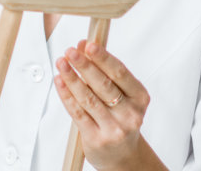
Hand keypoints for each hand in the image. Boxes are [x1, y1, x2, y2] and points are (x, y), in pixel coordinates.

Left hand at [54, 40, 165, 170]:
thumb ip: (103, 70)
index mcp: (140, 98)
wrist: (124, 156)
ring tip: (61, 63)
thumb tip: (83, 45)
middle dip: (85, 66)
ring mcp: (114, 128)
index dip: (103, 58)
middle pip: (104, 85)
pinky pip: (78, 113)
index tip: (89, 45)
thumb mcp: (121, 95)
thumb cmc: (120, 119)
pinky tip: (60, 82)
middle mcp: (130, 114)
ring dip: (72, 78)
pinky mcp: (97, 138)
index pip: (120, 74)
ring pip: (89, 99)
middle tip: (70, 51)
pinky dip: (67, 95)